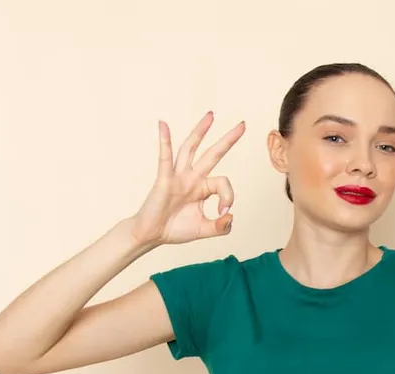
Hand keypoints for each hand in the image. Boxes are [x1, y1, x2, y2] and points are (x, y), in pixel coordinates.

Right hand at [131, 111, 245, 245]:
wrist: (152, 235)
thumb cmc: (175, 229)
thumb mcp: (204, 230)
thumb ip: (220, 227)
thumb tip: (230, 216)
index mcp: (202, 188)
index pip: (223, 181)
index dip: (228, 196)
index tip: (223, 212)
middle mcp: (191, 178)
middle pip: (212, 154)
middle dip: (227, 140)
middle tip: (242, 124)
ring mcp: (178, 176)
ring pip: (190, 148)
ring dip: (200, 131)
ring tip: (211, 115)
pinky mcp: (164, 180)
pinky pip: (165, 158)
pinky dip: (164, 141)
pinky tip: (163, 125)